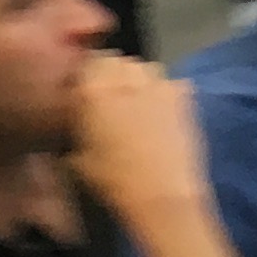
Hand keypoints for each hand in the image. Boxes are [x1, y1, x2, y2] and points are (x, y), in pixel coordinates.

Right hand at [69, 57, 211, 231]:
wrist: (162, 195)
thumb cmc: (113, 180)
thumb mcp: (75, 159)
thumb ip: (73, 130)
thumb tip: (74, 122)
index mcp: (93, 88)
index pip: (85, 63)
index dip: (85, 77)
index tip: (85, 94)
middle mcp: (125, 76)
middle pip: (116, 61)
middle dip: (112, 75)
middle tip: (110, 100)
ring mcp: (158, 82)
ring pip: (144, 68)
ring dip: (138, 80)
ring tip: (137, 104)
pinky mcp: (184, 95)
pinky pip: (170, 83)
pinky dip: (165, 92)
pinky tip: (162, 114)